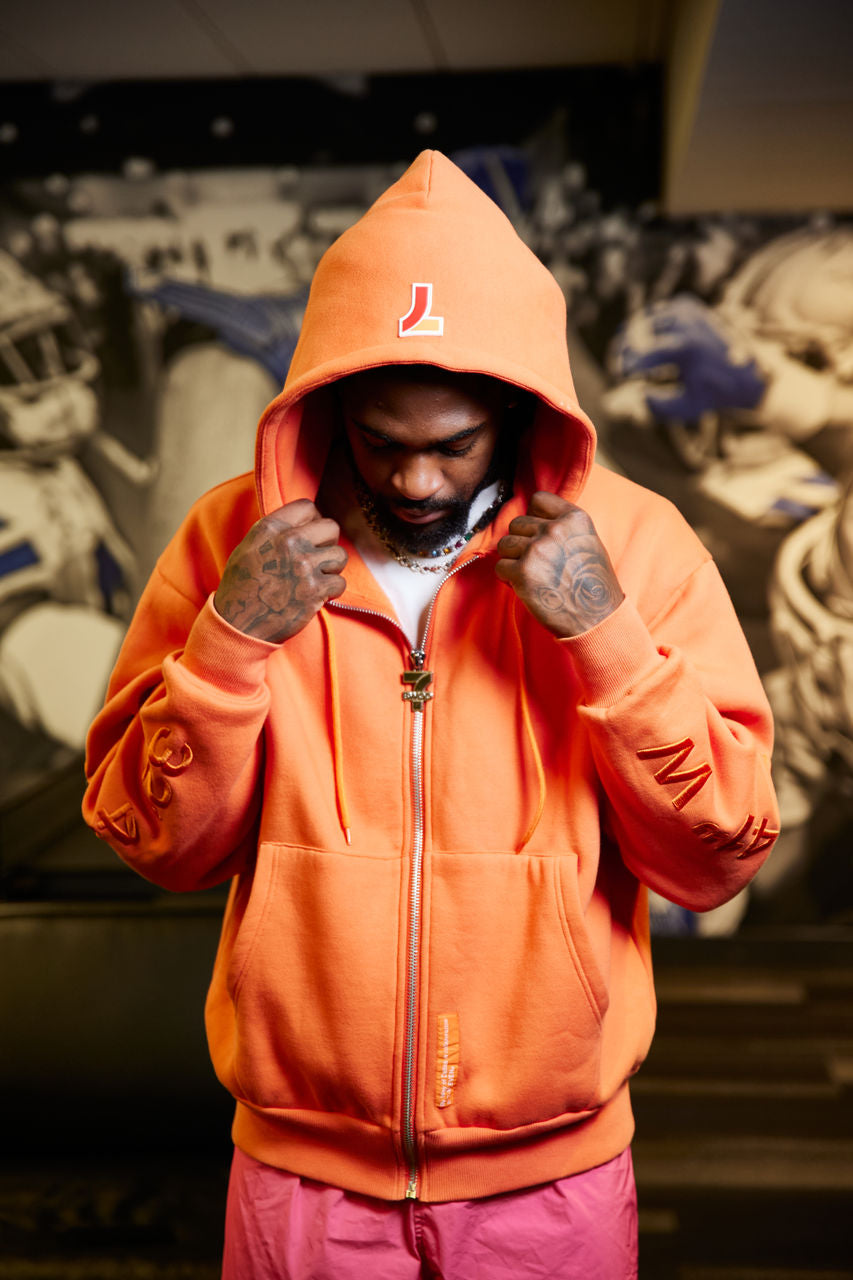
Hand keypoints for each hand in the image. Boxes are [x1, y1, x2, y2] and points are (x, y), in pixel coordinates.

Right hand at [214, 500, 347, 642]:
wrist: (238, 625)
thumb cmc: (242, 588)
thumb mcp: (248, 548)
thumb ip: (274, 533)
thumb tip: (302, 523)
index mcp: (270, 528)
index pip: (307, 507)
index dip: (313, 521)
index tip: (310, 536)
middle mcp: (288, 542)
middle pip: (331, 528)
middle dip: (327, 543)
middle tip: (317, 559)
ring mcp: (303, 565)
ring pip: (340, 556)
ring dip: (331, 569)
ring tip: (316, 579)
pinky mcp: (314, 590)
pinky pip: (340, 582)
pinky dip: (331, 592)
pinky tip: (316, 596)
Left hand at [495, 491, 623, 637]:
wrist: (597, 618)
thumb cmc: (591, 584)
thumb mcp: (588, 542)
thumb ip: (563, 527)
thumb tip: (531, 519)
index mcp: (574, 519)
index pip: (538, 500)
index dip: (534, 518)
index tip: (540, 535)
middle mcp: (555, 530)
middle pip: (517, 524)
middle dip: (522, 542)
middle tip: (537, 564)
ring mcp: (537, 550)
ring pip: (505, 544)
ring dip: (513, 560)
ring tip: (532, 575)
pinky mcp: (522, 572)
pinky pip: (500, 567)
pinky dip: (508, 578)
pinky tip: (526, 587)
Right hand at [612, 294, 764, 420]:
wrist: (746, 369)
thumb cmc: (711, 393)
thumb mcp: (684, 407)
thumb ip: (656, 405)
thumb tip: (636, 392)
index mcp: (686, 348)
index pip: (643, 352)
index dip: (625, 364)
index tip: (621, 376)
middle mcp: (686, 323)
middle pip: (638, 331)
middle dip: (623, 349)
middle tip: (618, 366)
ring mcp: (686, 310)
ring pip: (643, 319)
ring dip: (632, 337)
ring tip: (626, 357)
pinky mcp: (686, 304)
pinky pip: (655, 312)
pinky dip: (646, 327)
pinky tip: (644, 344)